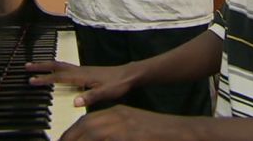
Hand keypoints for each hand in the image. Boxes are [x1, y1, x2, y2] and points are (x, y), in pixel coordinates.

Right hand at [26, 61, 135, 107]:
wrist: (128, 75)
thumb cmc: (118, 85)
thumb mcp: (105, 93)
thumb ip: (90, 97)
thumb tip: (74, 102)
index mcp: (81, 76)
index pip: (59, 77)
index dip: (44, 79)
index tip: (31, 80)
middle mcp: (79, 70)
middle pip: (56, 66)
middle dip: (41, 66)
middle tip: (26, 66)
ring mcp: (82, 69)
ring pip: (61, 65)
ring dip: (47, 65)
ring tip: (36, 66)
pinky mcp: (86, 71)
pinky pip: (66, 67)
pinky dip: (56, 67)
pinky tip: (56, 72)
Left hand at [60, 105, 196, 140]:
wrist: (182, 131)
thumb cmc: (158, 134)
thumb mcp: (133, 131)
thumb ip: (116, 134)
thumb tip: (99, 138)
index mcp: (118, 113)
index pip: (88, 120)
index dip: (73, 132)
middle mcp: (118, 116)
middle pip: (86, 124)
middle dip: (70, 136)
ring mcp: (124, 125)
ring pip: (92, 131)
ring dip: (78, 139)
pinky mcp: (130, 134)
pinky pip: (106, 139)